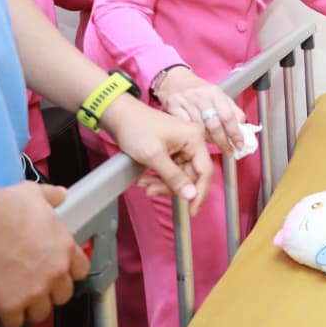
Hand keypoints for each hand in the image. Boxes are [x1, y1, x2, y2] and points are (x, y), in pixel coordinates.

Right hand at [0, 182, 88, 326]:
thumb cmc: (2, 207)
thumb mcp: (34, 194)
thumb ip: (51, 196)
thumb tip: (59, 194)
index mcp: (64, 247)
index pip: (80, 270)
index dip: (69, 272)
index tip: (59, 273)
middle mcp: (54, 272)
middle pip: (62, 295)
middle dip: (50, 293)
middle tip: (35, 287)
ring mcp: (33, 292)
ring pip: (40, 313)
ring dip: (30, 309)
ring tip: (18, 301)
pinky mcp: (9, 306)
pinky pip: (13, 324)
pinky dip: (6, 320)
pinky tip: (0, 312)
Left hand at [100, 96, 214, 215]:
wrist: (120, 116)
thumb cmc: (136, 128)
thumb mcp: (154, 156)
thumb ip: (174, 177)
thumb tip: (191, 195)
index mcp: (194, 138)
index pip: (205, 171)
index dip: (200, 193)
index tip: (192, 210)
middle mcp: (192, 141)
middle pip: (191, 175)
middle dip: (172, 187)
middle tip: (152, 191)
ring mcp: (183, 146)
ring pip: (180, 175)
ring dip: (162, 183)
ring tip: (144, 184)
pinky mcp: (173, 150)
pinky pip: (172, 170)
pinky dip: (159, 177)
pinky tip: (145, 179)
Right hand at [153, 66, 245, 153]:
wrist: (173, 80)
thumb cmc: (198, 89)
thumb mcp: (218, 95)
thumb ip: (232, 110)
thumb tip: (243, 126)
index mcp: (215, 93)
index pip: (228, 116)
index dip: (235, 133)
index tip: (240, 144)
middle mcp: (201, 97)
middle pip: (214, 126)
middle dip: (223, 142)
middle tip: (229, 151)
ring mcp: (186, 102)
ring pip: (200, 129)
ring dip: (209, 141)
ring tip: (214, 145)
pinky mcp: (173, 108)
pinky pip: (186, 128)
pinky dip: (193, 136)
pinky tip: (197, 138)